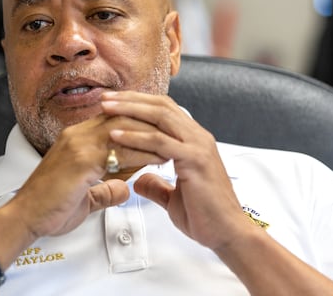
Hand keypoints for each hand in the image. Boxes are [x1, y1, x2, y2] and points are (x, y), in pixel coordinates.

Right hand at [7, 114, 165, 238]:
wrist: (24, 218)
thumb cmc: (48, 208)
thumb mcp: (83, 196)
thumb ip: (104, 190)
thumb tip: (122, 189)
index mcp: (75, 138)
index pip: (113, 120)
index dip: (138, 123)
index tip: (161, 131)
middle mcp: (77, 135)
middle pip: (121, 117)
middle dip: (149, 123)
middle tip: (173, 133)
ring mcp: (78, 145)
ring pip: (123, 129)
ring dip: (150, 136)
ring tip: (173, 145)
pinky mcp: (81, 160)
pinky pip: (120, 151)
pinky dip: (142, 154)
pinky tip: (159, 159)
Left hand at [101, 91, 251, 250]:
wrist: (227, 234)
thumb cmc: (205, 216)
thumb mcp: (173, 196)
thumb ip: (157, 185)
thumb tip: (140, 180)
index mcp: (194, 140)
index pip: (164, 110)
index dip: (138, 102)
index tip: (113, 102)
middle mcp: (198, 137)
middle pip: (161, 106)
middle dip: (130, 99)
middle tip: (105, 98)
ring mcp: (198, 146)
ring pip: (160, 117)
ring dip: (130, 110)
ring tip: (106, 108)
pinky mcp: (195, 160)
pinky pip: (160, 142)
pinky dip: (136, 137)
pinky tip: (117, 135)